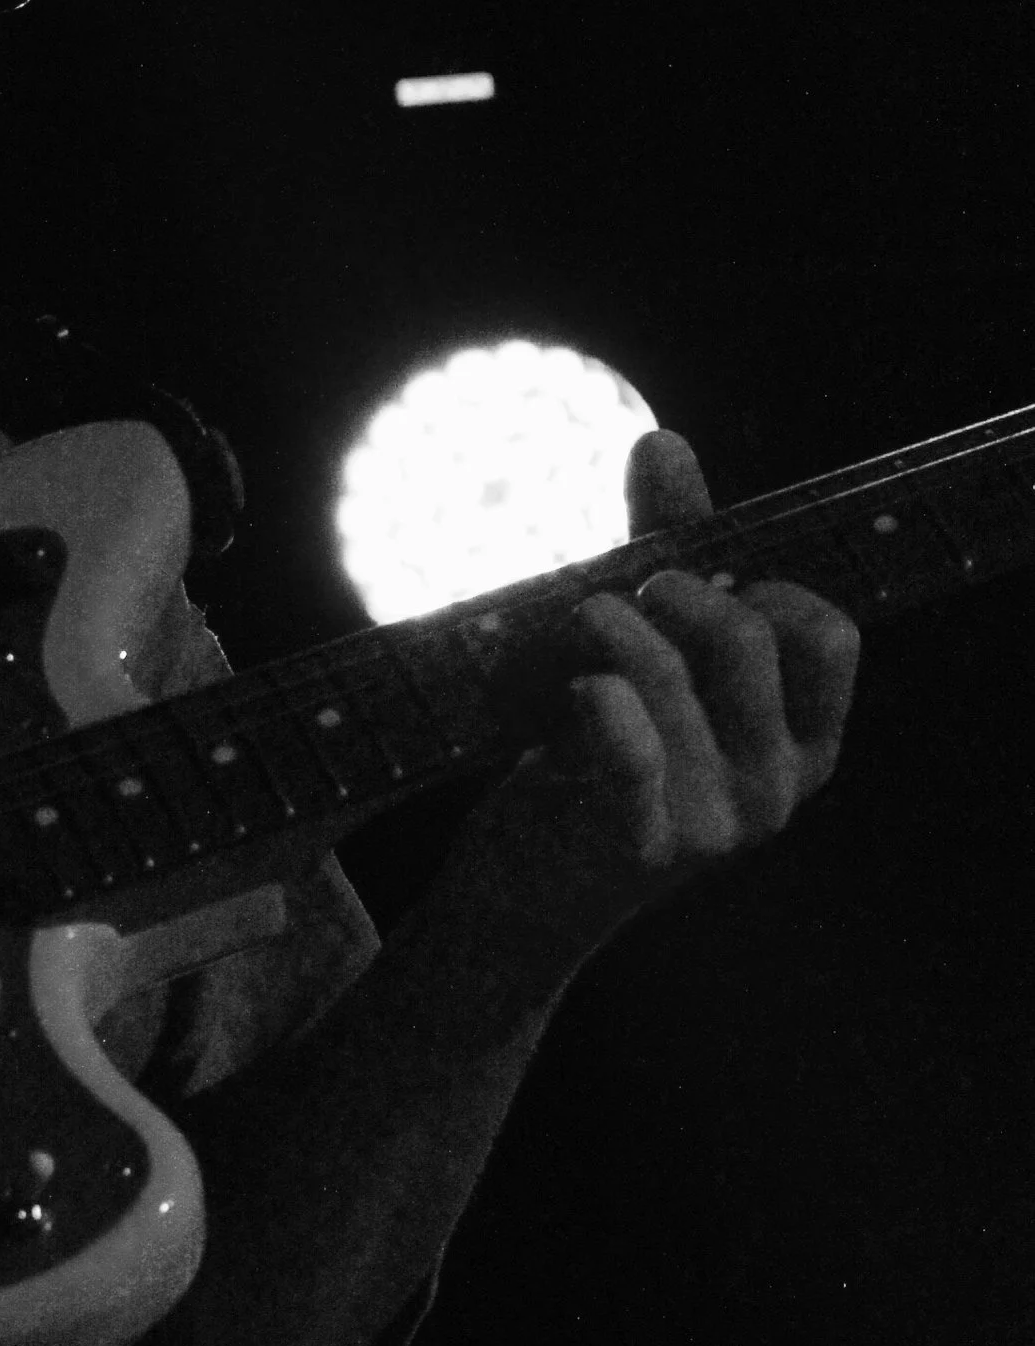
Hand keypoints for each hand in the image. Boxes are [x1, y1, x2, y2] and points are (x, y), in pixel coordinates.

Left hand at [445, 427, 860, 992]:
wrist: (516, 904)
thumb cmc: (586, 769)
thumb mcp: (646, 665)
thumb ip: (667, 557)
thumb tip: (662, 441)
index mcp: (801, 746)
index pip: (829, 635)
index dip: (762, 586)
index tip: (690, 585)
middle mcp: (777, 789)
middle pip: (745, 634)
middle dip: (667, 593)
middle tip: (605, 604)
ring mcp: (716, 822)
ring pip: (662, 670)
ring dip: (594, 630)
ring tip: (556, 644)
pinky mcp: (639, 841)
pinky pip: (624, 734)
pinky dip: (587, 694)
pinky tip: (563, 698)